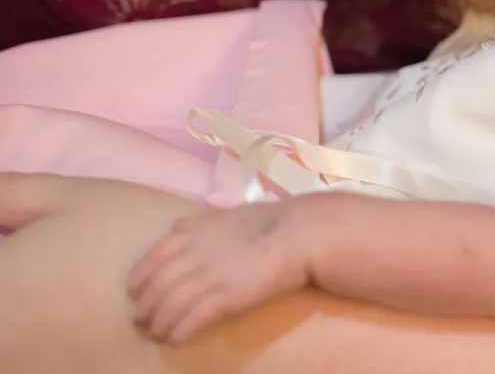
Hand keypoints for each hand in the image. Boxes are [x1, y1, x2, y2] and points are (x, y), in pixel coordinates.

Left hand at [128, 201, 307, 344]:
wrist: (299, 233)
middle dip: (144, 307)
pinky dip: (179, 332)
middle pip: (156, 286)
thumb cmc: (271, 221)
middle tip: (141, 321)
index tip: (135, 292)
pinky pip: (191, 320)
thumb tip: (178, 227)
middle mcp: (193, 254)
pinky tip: (176, 340)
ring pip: (169, 306)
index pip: (152, 258)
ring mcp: (207, 277)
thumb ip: (200, 221)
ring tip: (158, 335)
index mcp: (192, 232)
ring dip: (159, 324)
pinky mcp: (224, 297)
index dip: (139, 279)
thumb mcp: (227, 213)